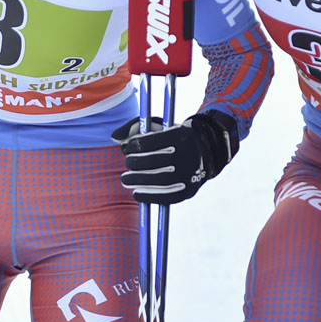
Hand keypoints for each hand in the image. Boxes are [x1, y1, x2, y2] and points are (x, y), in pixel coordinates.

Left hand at [112, 110, 238, 204]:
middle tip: (126, 164)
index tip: (127, 148)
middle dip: (135, 164)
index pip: (152, 141)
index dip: (135, 145)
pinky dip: (149, 196)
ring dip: (138, 180)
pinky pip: (168, 197)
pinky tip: (136, 193)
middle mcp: (188, 154)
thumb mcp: (158, 125)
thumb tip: (114, 138)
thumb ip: (134, 126)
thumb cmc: (173, 137)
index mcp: (181, 135)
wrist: (206, 150)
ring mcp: (191, 174)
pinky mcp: (190, 190)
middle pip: (155, 161)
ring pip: (160, 180)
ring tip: (125, 179)